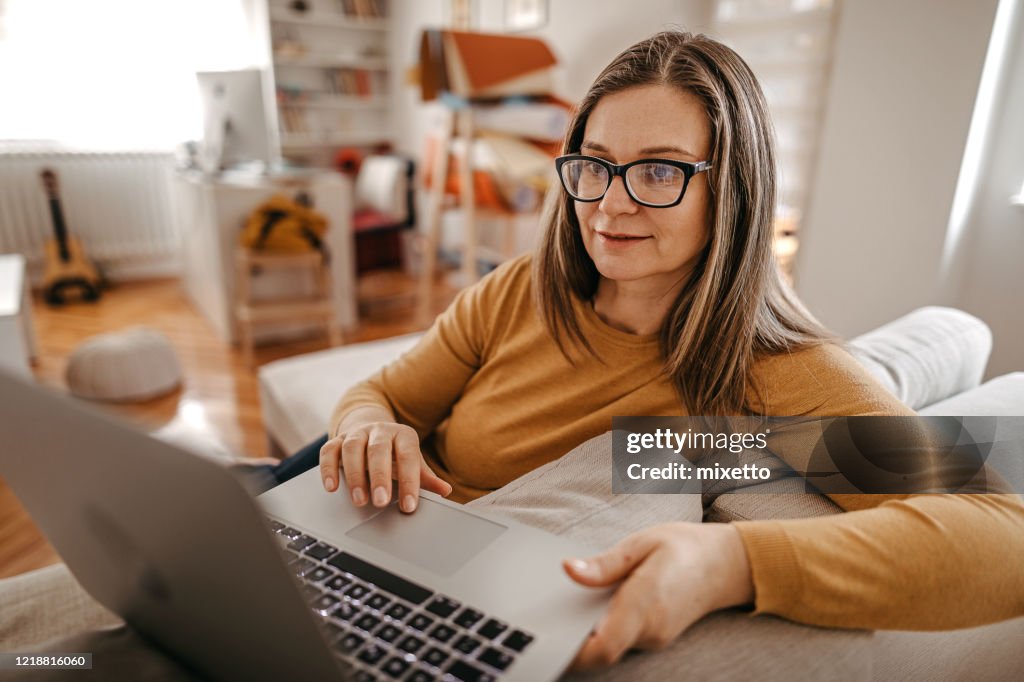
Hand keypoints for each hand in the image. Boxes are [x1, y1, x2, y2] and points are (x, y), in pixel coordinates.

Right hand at [319, 412, 451, 512]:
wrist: (373, 430)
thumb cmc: (396, 453)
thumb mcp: (412, 462)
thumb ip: (426, 477)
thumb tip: (446, 490)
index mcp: (403, 435)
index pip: (408, 456)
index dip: (409, 481)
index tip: (408, 506)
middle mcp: (379, 430)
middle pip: (378, 449)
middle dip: (380, 477)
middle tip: (381, 502)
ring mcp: (356, 434)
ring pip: (352, 448)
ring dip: (355, 475)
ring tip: (359, 501)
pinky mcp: (337, 440)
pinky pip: (328, 450)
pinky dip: (328, 469)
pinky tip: (332, 488)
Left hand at [563, 522, 753, 668]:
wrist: (727, 564)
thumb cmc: (685, 547)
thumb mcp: (641, 544)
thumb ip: (604, 564)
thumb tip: (568, 569)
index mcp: (645, 603)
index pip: (604, 646)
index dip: (574, 652)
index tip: (549, 639)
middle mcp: (651, 628)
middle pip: (601, 651)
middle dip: (572, 640)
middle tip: (545, 620)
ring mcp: (655, 636)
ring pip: (611, 646)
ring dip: (587, 633)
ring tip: (565, 608)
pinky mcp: (655, 636)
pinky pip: (623, 640)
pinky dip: (603, 629)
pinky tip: (591, 608)